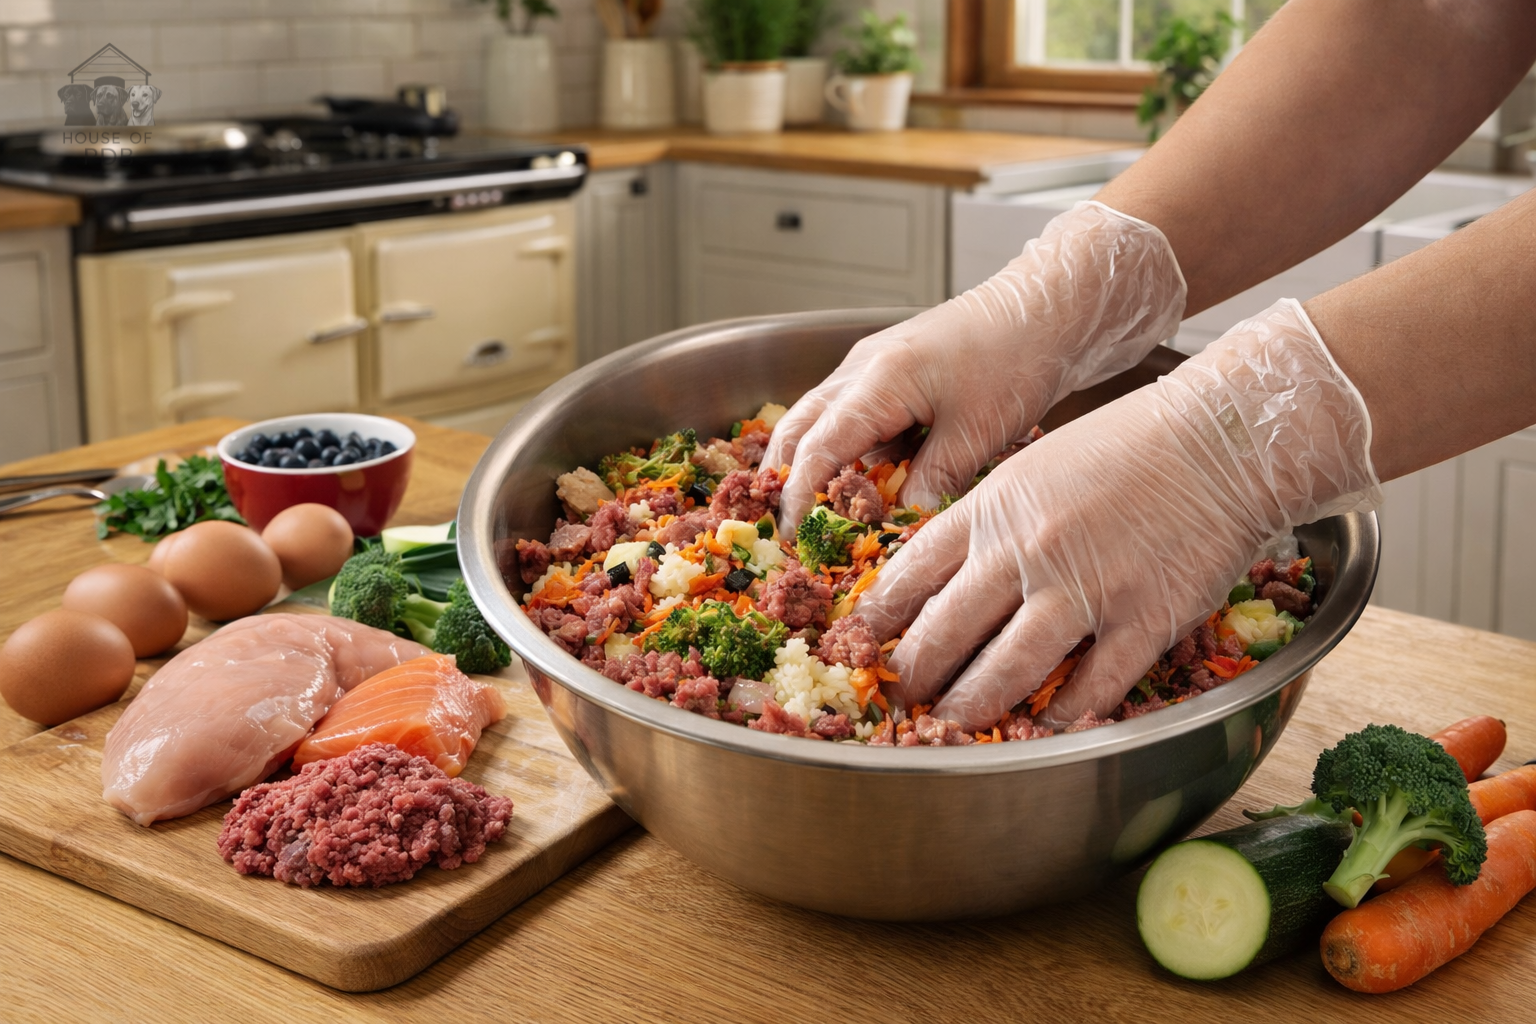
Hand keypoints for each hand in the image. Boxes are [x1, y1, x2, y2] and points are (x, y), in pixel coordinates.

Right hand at [764, 201, 1186, 524]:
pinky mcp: (888, 372)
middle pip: (796, 428)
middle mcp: (861, 369)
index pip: (817, 447)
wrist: (1046, 309)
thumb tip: (903, 528)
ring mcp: (871, 366)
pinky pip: (851, 416)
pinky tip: (873, 482)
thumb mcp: (978, 433)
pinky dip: (850, 451)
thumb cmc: (1017, 359)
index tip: (795, 535)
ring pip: (819, 420)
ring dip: (816, 464)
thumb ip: (934, 482)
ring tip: (826, 511)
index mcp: (879, 380)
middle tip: (792, 526)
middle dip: (786, 478)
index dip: (800, 495)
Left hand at [856, 299, 1381, 731]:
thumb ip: (985, 523)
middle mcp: (1025, 552)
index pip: (910, 575)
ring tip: (950, 727)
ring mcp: (1084, 590)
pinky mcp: (1143, 621)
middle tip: (897, 700)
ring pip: (1006, 670)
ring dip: (970, 707)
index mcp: (991, 510)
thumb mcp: (1030, 470)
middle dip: (912, 677)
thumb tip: (940, 578)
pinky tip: (1043, 730)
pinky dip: (1062, 717)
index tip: (857, 647)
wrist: (1218, 438)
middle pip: (944, 633)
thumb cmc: (1123, 448)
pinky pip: (1090, 688)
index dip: (877, 620)